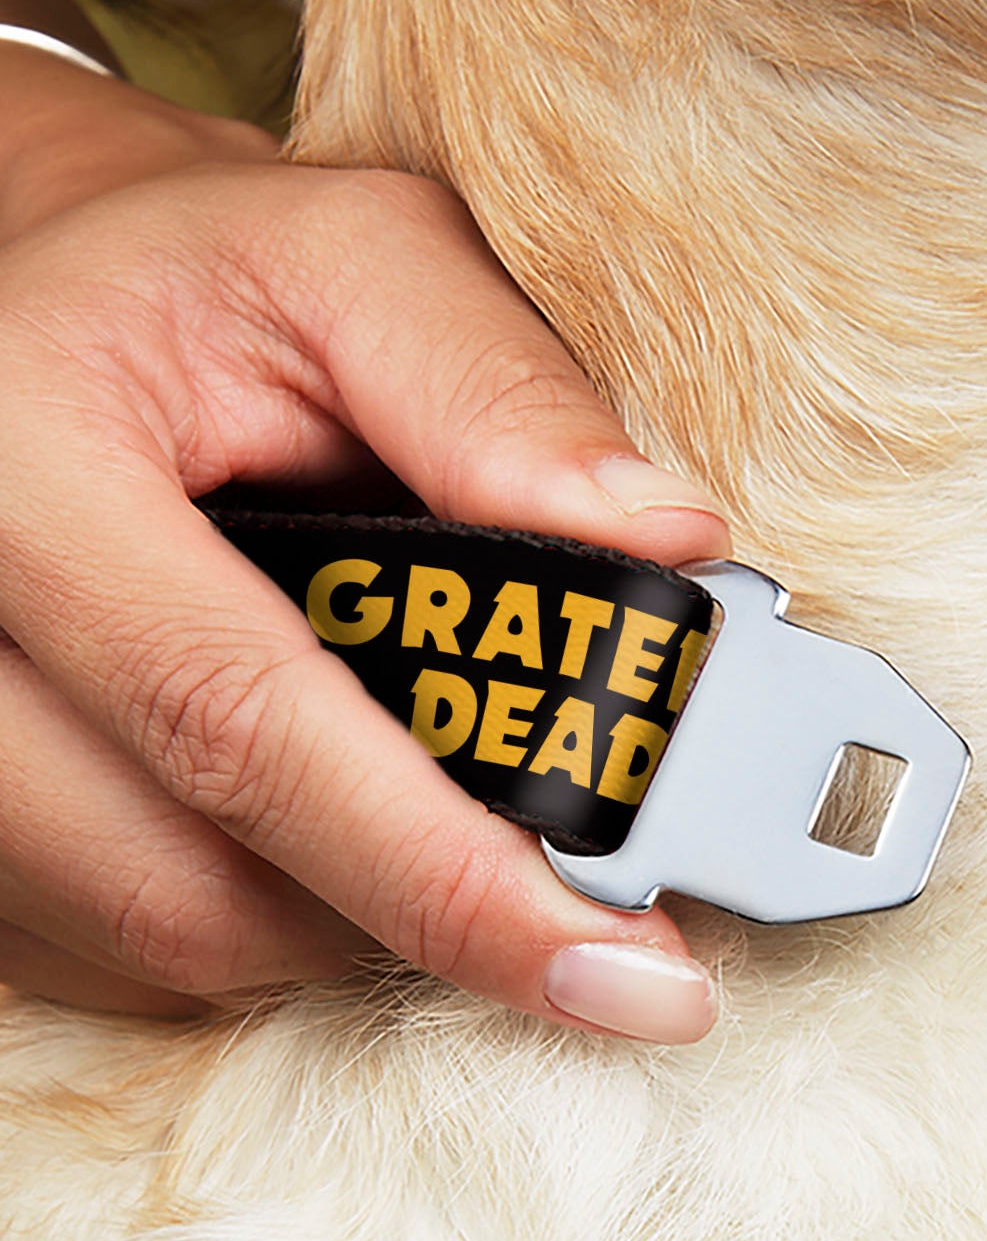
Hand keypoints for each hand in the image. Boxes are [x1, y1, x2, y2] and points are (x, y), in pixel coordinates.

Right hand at [0, 50, 728, 1035]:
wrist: (40, 300)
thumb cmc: (207, 281)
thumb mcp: (357, 264)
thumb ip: (502, 394)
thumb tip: (668, 547)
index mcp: (20, 463)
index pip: (242, 726)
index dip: (448, 878)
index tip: (631, 975)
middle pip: (192, 887)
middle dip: (420, 916)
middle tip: (583, 908)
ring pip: (161, 939)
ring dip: (344, 918)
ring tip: (444, 817)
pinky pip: (113, 950)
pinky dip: (259, 917)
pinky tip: (326, 825)